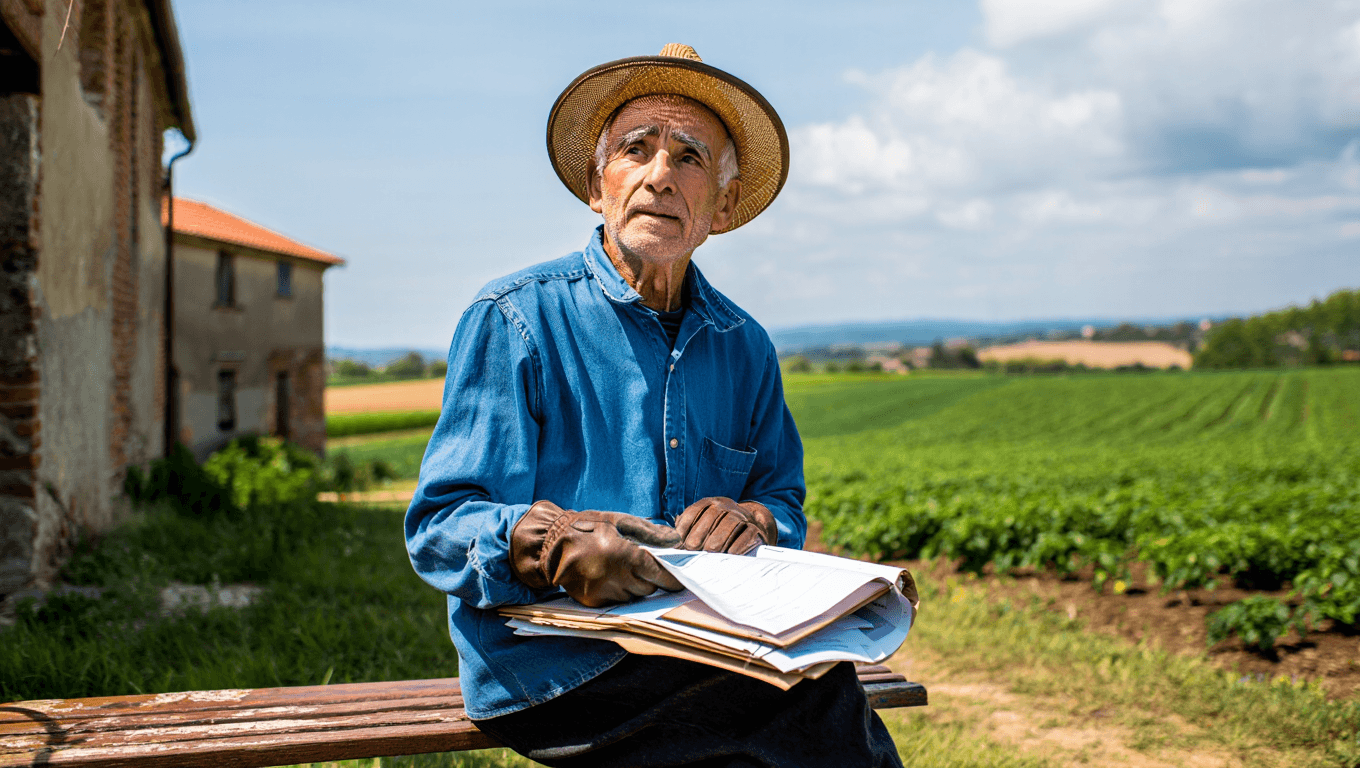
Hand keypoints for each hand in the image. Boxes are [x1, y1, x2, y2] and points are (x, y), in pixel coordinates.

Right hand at [510, 501, 682, 606]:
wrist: (552, 543)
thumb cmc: (589, 528)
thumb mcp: (621, 521)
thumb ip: (651, 532)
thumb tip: (676, 541)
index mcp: (627, 555)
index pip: (661, 575)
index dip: (673, 578)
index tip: (679, 578)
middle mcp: (617, 577)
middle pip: (649, 588)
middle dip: (650, 579)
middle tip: (641, 565)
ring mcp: (604, 591)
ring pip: (633, 596)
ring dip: (633, 586)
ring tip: (619, 568)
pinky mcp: (593, 601)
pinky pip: (616, 601)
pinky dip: (617, 592)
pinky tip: (607, 576)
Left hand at [676, 497, 776, 553]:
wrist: (753, 525)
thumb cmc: (720, 529)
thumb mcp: (704, 524)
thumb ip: (687, 529)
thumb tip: (668, 540)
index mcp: (710, 503)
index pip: (694, 510)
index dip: (684, 525)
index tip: (677, 541)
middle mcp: (726, 505)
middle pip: (712, 516)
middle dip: (700, 533)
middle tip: (691, 549)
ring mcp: (742, 515)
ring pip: (731, 522)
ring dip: (719, 538)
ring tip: (710, 552)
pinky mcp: (755, 528)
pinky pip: (747, 533)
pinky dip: (739, 543)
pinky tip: (730, 553)